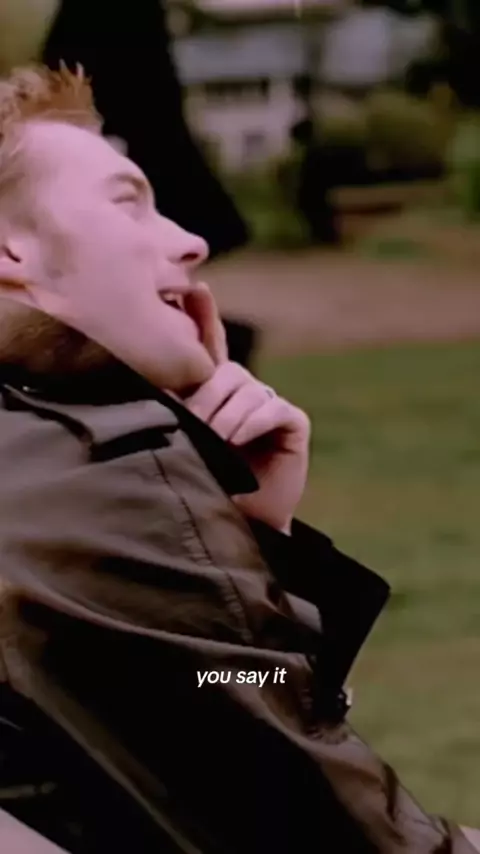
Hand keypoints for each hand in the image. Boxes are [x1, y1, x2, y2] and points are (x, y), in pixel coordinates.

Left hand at [183, 285, 309, 532]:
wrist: (237, 524)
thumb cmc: (205, 484)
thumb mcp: (185, 442)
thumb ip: (178, 409)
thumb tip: (155, 383)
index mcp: (215, 391)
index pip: (209, 346)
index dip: (203, 315)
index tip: (195, 287)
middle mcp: (243, 391)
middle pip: (224, 372)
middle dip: (205, 398)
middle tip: (192, 426)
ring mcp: (269, 405)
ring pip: (245, 389)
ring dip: (226, 416)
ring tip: (213, 442)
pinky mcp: (292, 422)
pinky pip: (271, 407)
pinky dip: (251, 422)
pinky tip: (237, 439)